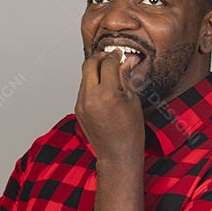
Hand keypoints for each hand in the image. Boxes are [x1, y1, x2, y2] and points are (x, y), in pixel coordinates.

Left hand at [74, 49, 144, 165]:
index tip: (121, 55)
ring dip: (95, 70)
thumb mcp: (133, 102)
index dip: (116, 56)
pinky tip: (103, 89)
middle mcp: (91, 97)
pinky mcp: (78, 109)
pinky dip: (92, 84)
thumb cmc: (130, 133)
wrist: (117, 155)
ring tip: (109, 74)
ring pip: (85, 76)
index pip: (108, 64)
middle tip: (110, 57)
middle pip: (90, 64)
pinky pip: (83, 89)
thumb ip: (126, 78)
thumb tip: (127, 61)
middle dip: (100, 57)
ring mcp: (81, 104)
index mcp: (108, 94)